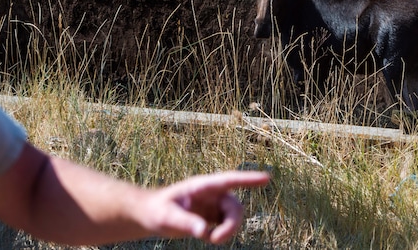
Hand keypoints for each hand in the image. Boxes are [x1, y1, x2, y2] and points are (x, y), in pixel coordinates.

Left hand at [140, 171, 269, 243]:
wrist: (150, 215)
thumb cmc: (156, 210)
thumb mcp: (166, 217)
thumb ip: (185, 222)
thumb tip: (204, 231)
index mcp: (202, 185)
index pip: (229, 181)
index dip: (248, 179)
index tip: (266, 178)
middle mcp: (212, 193)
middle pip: (234, 206)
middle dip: (231, 224)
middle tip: (216, 240)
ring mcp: (214, 204)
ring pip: (233, 216)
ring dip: (228, 230)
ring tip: (211, 240)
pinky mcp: (213, 216)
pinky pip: (226, 225)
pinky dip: (221, 233)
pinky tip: (207, 236)